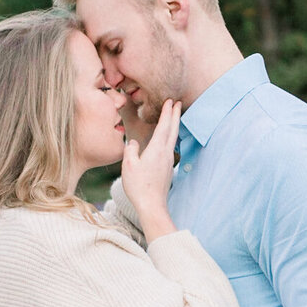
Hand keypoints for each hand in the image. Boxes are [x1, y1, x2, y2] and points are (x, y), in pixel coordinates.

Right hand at [120, 100, 180, 236]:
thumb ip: (131, 149)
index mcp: (157, 149)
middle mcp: (166, 153)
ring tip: (175, 116)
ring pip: (173, 138)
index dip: (167, 112)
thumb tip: (134, 143)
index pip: (164, 126)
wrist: (152, 205)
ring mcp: (168, 161)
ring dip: (174, 125)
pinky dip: (171, 136)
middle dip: (175, 115)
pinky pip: (170, 147)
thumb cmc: (139, 186)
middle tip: (178, 102)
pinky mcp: (167, 168)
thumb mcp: (128, 165)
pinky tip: (167, 138)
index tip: (171, 100)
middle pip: (173, 130)